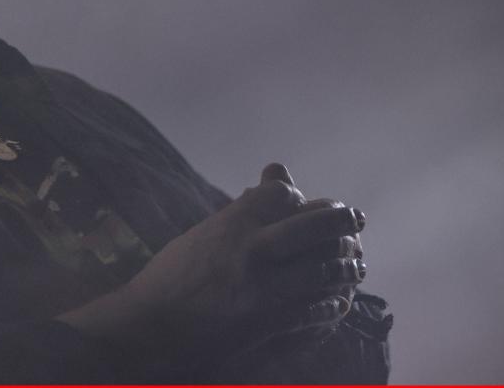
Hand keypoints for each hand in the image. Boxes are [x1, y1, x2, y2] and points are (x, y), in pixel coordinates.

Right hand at [120, 162, 365, 356]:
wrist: (148, 328)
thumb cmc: (171, 278)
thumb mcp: (203, 234)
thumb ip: (243, 208)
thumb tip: (275, 175)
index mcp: (231, 221)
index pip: (283, 194)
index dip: (302, 198)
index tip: (310, 204)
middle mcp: (250, 248)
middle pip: (316, 225)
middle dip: (342, 221)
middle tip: (356, 220)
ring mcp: (262, 287)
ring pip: (324, 269)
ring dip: (346, 267)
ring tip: (356, 266)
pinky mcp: (267, 323)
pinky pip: (313, 310)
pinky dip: (330, 306)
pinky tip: (337, 303)